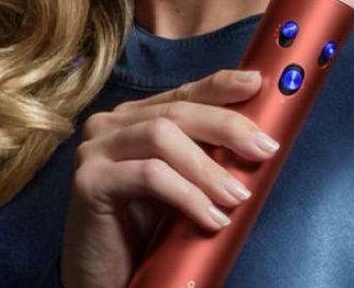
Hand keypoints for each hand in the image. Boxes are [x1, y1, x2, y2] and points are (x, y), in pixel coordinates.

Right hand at [59, 69, 278, 287]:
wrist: (103, 279)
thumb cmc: (144, 231)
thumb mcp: (181, 183)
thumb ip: (202, 155)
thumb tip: (255, 138)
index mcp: (133, 117)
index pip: (182, 93)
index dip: (220, 86)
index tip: (256, 84)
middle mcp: (110, 124)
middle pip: (177, 111)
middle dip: (226, 127)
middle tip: (264, 149)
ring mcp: (95, 149)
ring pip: (162, 136)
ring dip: (208, 167)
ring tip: (237, 196)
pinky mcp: (90, 181)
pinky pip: (150, 175)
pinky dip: (187, 195)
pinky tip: (210, 217)